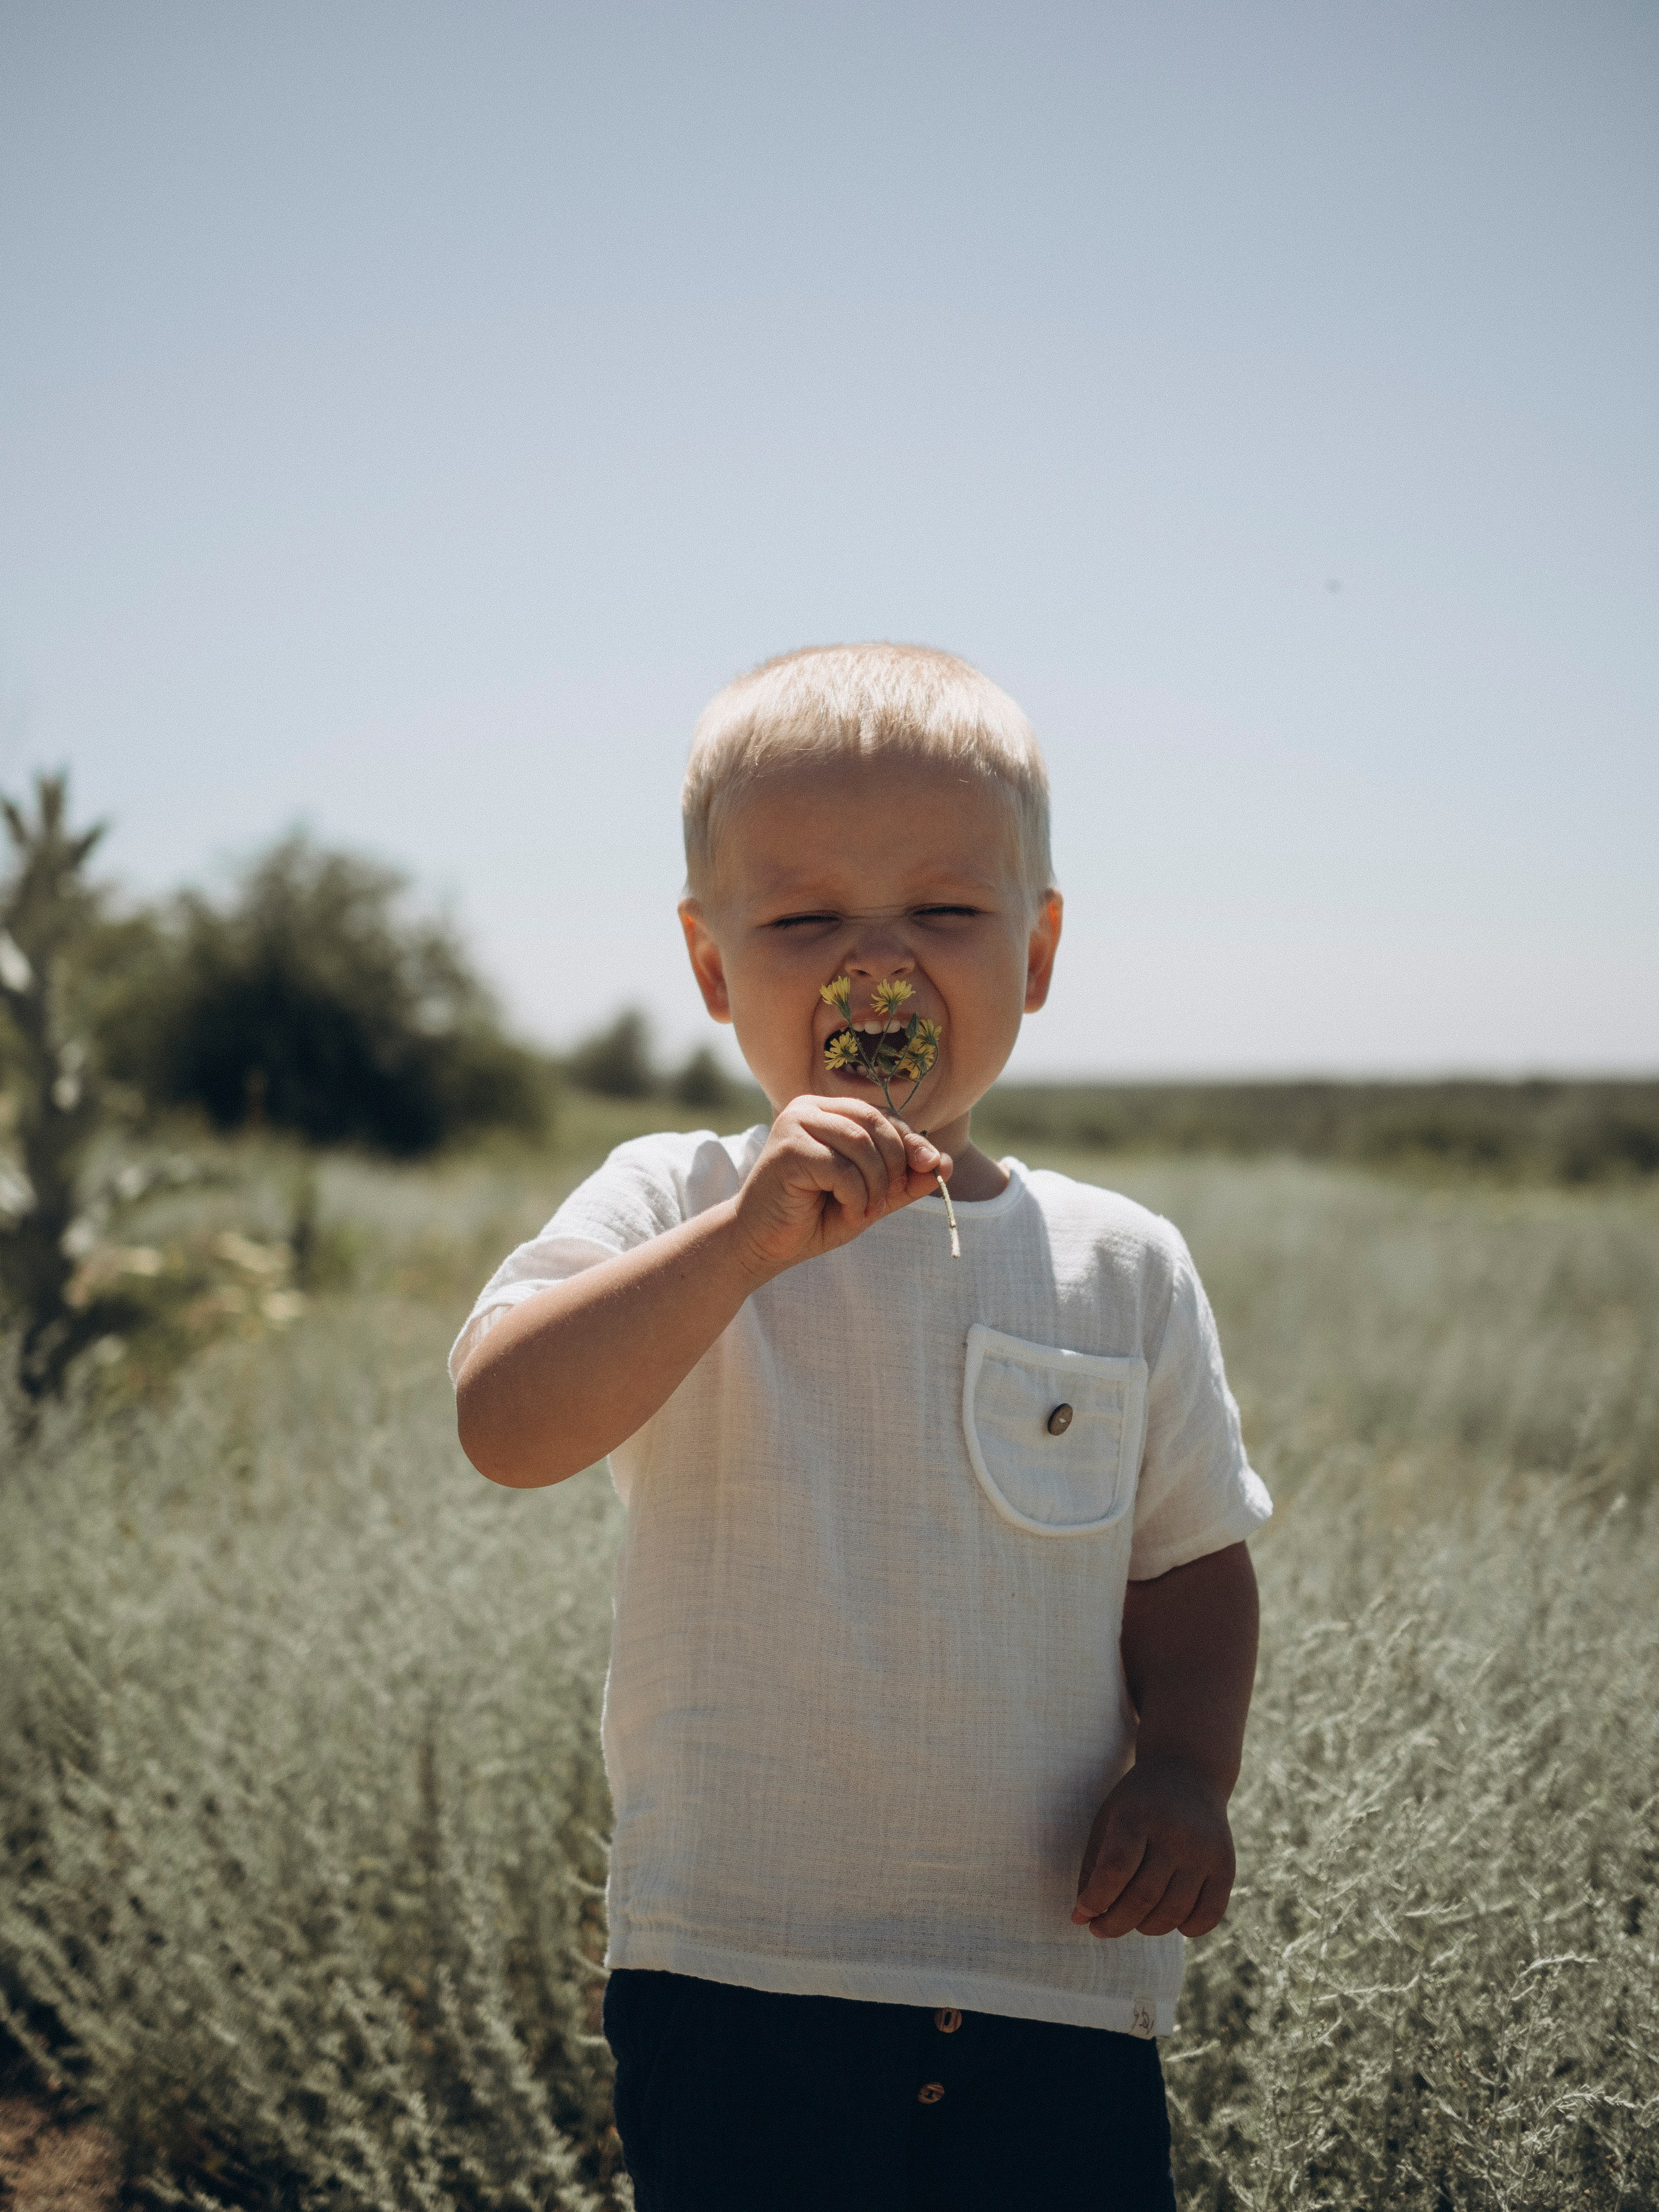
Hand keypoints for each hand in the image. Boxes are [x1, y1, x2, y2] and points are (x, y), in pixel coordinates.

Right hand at [732, 1096, 950, 1275]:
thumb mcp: (870, 1197)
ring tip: (865, 1210)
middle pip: (875, 1122)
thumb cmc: (812, 1218)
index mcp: (827, 1111)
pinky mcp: (787, 1149)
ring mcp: (795, 1124)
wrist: (761, 1244)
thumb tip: (946, 1163)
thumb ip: (904, 1180)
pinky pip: (842, 1168)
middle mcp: (809, 1108)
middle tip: (887, 1201)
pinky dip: (856, 1196)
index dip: (911, 1143)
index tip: (930, 1170)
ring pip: (861, 1144)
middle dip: (895, 1164)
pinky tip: (846, 1212)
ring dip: (875, 1185)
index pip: (882, 1116)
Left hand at [1071, 1756, 1235, 1939]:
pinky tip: (1171, 1920)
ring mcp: (1204, 1850)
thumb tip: (1081, 1918)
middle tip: (1100, 1930)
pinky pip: (1209, 1914)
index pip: (1115, 1870)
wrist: (1189, 1771)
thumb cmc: (1138, 1804)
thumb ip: (1093, 1867)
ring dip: (1146, 1928)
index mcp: (1137, 1816)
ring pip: (1173, 1912)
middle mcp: (1174, 1833)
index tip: (1082, 1914)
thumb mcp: (1108, 1820)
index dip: (1096, 1900)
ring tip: (1134, 1921)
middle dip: (1115, 1924)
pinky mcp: (1226, 1865)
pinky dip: (1187, 1928)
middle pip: (1143, 1897)